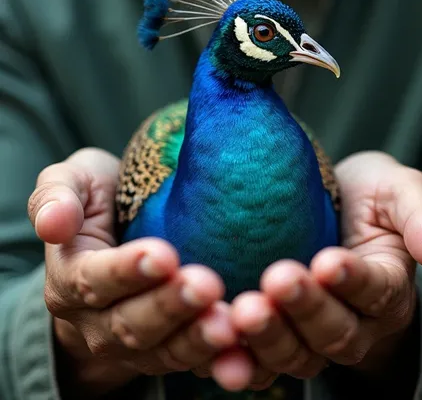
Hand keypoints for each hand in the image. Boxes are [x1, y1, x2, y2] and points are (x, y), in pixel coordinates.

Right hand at [28, 149, 239, 395]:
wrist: (115, 233)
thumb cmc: (97, 199)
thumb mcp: (71, 181)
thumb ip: (56, 195)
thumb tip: (52, 223)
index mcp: (68, 278)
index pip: (94, 280)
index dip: (127, 272)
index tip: (163, 254)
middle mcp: (95, 322)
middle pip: (131, 324)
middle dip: (169, 306)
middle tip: (206, 284)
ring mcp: (132, 345)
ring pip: (164, 352)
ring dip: (197, 339)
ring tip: (228, 321)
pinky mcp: (167, 353)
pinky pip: (192, 365)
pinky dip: (219, 361)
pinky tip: (244, 347)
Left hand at [228, 152, 421, 388]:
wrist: (328, 209)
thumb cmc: (365, 198)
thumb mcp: (397, 192)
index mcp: (387, 285)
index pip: (376, 289)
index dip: (353, 280)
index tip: (329, 261)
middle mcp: (355, 322)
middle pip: (335, 330)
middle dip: (305, 308)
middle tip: (277, 279)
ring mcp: (312, 337)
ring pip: (296, 354)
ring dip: (269, 338)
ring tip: (243, 311)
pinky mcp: (274, 340)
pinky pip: (258, 363)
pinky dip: (236, 359)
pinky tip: (213, 346)